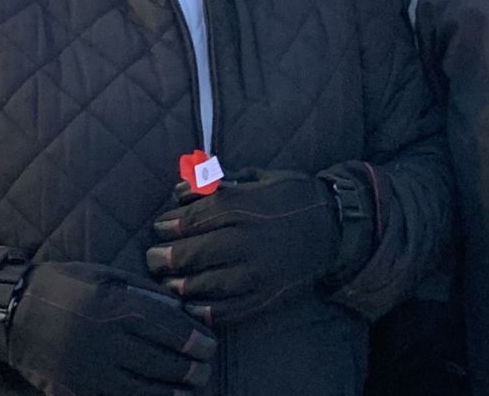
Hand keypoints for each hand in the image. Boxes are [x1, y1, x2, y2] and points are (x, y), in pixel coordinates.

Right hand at [1, 261, 213, 395]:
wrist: (13, 314)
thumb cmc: (66, 287)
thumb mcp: (106, 276)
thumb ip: (143, 293)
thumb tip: (182, 312)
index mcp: (114, 306)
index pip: (167, 329)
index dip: (194, 341)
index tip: (210, 347)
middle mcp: (103, 341)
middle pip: (160, 362)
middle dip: (190, 370)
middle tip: (205, 370)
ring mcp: (88, 371)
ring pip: (142, 389)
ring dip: (172, 392)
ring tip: (189, 390)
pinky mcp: (74, 392)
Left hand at [148, 168, 344, 324]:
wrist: (336, 229)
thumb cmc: (294, 197)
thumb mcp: (261, 177)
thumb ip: (221, 181)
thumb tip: (182, 188)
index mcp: (247, 206)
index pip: (196, 217)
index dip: (171, 224)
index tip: (158, 227)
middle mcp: (250, 240)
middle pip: (195, 252)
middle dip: (166, 257)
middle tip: (152, 259)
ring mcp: (259, 272)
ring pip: (207, 284)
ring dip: (179, 285)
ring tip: (167, 283)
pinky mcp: (267, 297)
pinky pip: (228, 310)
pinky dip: (204, 312)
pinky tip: (190, 308)